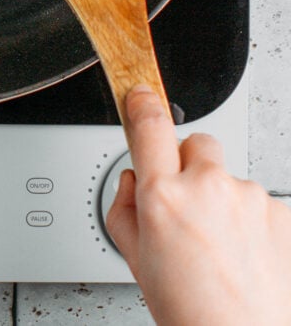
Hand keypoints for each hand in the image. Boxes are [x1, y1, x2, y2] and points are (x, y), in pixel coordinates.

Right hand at [106, 85, 290, 325]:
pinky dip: (249, 221)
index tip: (139, 96)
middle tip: (186, 202)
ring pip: (228, 177)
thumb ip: (124, 208)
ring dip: (221, 198)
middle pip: (196, 141)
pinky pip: (257, 202)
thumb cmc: (192, 314)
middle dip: (187, 162)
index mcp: (164, 196)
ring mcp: (249, 197)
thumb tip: (132, 181)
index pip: (149, 125)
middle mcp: (207, 187)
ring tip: (220, 247)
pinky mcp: (280, 211)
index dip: (142, 104)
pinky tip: (244, 255)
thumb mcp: (134, 260)